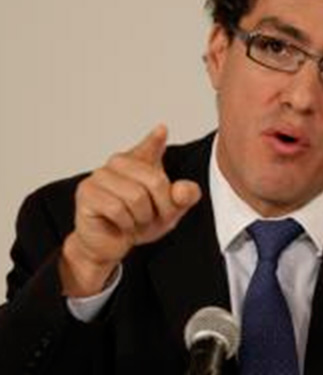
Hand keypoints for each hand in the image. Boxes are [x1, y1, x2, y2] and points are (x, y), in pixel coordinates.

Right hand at [59, 125, 201, 296]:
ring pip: (136, 197)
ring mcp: (100, 176)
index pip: (150, 147)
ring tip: (135, 221)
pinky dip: (125, 224)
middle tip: (152, 218)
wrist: (111, 245)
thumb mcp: (170, 210)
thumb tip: (183, 190)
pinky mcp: (87, 193)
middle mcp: (118, 162)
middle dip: (161, 207)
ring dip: (141, 218)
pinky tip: (120, 225)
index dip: (156, 140)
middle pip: (155, 181)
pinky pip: (117, 209)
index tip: (162, 129)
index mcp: (139, 161)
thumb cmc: (138, 221)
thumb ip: (184, 198)